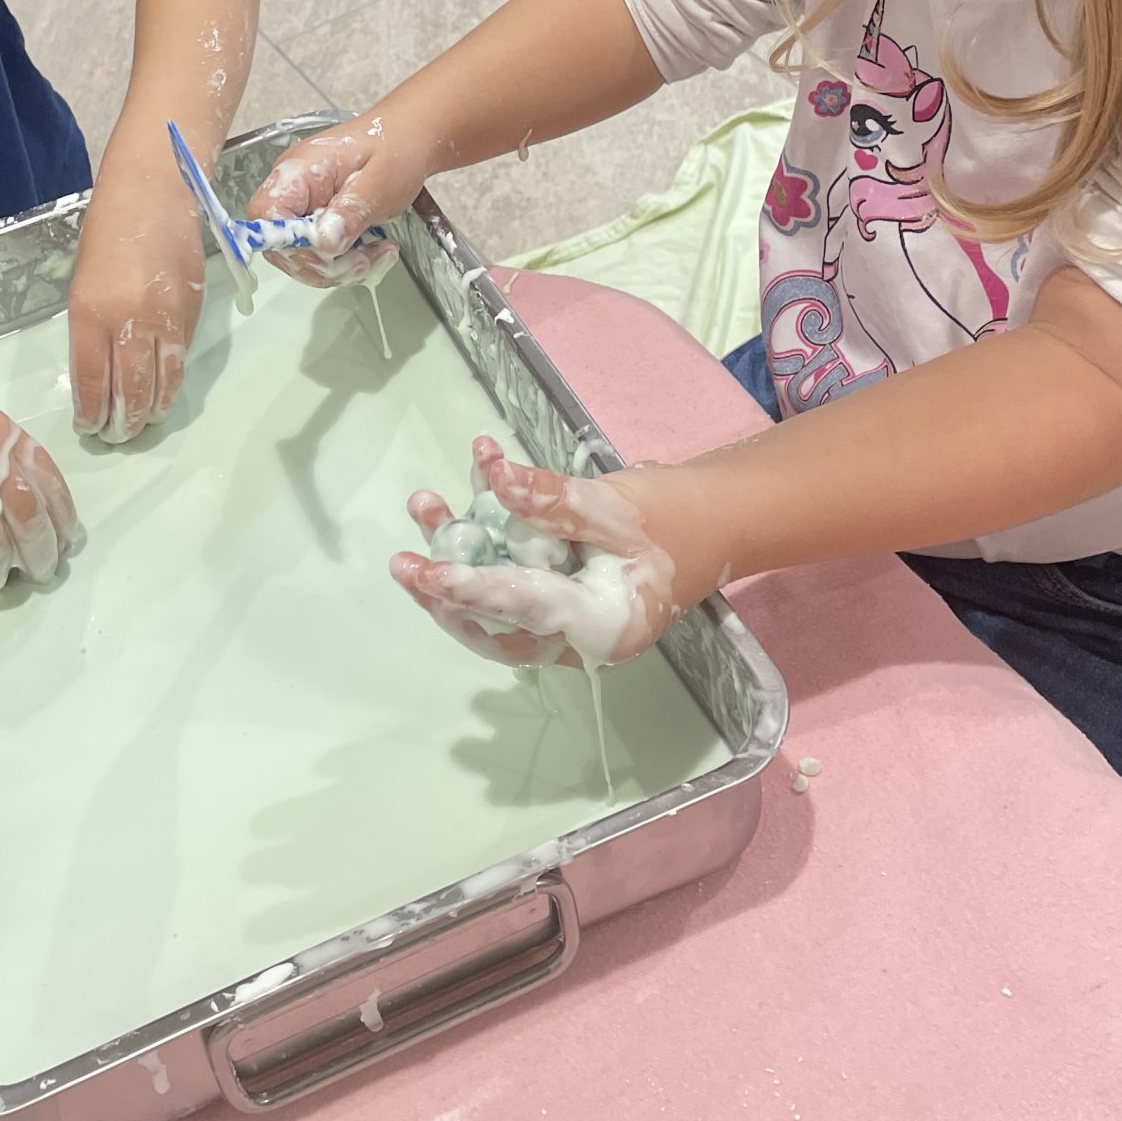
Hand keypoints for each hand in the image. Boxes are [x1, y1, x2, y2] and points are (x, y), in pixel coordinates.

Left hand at [69, 161, 206, 441]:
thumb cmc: (107, 231)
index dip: (92, 412)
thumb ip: (90, 329)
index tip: (90, 427)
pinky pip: (181, 357)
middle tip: (118, 436)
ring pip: (163, 381)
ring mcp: (166, 316)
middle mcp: (129, 319)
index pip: (92, 380)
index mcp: (91, 311)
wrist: (154, 191)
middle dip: (123, 422)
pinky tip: (164, 390)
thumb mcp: (83, 282)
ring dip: (152, 409)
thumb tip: (99, 374)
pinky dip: (172, 380)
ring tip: (143, 422)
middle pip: (129, 390)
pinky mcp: (193, 311)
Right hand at [245, 111, 428, 289]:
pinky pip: (320, 258)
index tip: (330, 252)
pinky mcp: (318, 223)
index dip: (290, 243)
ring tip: (379, 254)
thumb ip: (350, 211)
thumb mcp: (379, 181)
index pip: (266, 215)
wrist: (409, 137)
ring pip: (302, 260)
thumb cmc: (396, 148)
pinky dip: (346, 265)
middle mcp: (292, 191)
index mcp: (299, 171)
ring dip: (341, 269)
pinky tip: (375, 253)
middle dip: (324, 265)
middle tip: (364, 261)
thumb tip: (324, 243)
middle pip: (282, 247)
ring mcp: (303, 209)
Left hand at [393, 437, 722, 667]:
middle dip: (444, 591)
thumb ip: (552, 499)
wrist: (718, 523)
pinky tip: (467, 492)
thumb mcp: (615, 503)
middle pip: (493, 627)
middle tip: (403, 560)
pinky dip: (483, 548)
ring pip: (492, 610)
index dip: (469, 587)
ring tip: (426, 505)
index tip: (424, 571)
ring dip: (455, 562)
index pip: (522, 607)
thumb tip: (495, 480)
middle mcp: (577, 640)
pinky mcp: (557, 605)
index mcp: (601, 624)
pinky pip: (507, 586)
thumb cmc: (675, 516)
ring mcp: (565, 627)